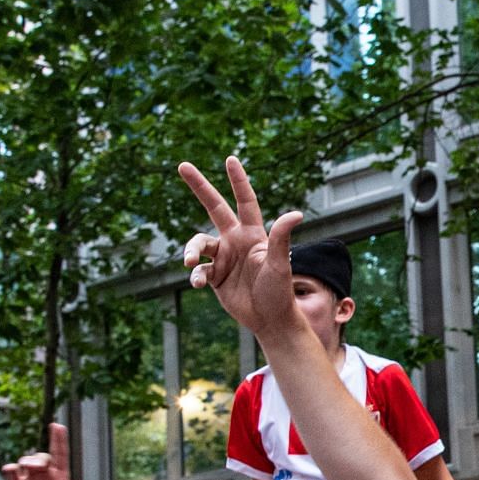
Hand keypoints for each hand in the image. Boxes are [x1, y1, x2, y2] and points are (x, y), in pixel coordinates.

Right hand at [1, 423, 83, 479]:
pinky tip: (9, 471)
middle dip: (36, 459)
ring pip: (25, 463)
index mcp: (59, 477)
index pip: (60, 454)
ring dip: (24, 462)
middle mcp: (45, 476)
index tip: (57, 425)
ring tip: (22, 468)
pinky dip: (10, 469)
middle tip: (32, 467)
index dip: (59, 439)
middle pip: (41, 458)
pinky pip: (12, 473)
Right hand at [177, 157, 305, 337]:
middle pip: (214, 207)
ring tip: (189, 262)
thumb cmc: (280, 291)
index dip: (238, 181)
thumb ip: (281, 238)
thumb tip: (296, 213)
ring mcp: (224, 258)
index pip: (245, 202)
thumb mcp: (279, 264)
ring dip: (190, 251)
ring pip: (198, 244)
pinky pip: (198, 270)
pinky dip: (195, 275)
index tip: (230, 159)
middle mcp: (236, 241)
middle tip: (182, 165)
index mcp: (252, 234)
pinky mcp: (214, 276)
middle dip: (199, 186)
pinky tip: (199, 284)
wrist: (270, 320)